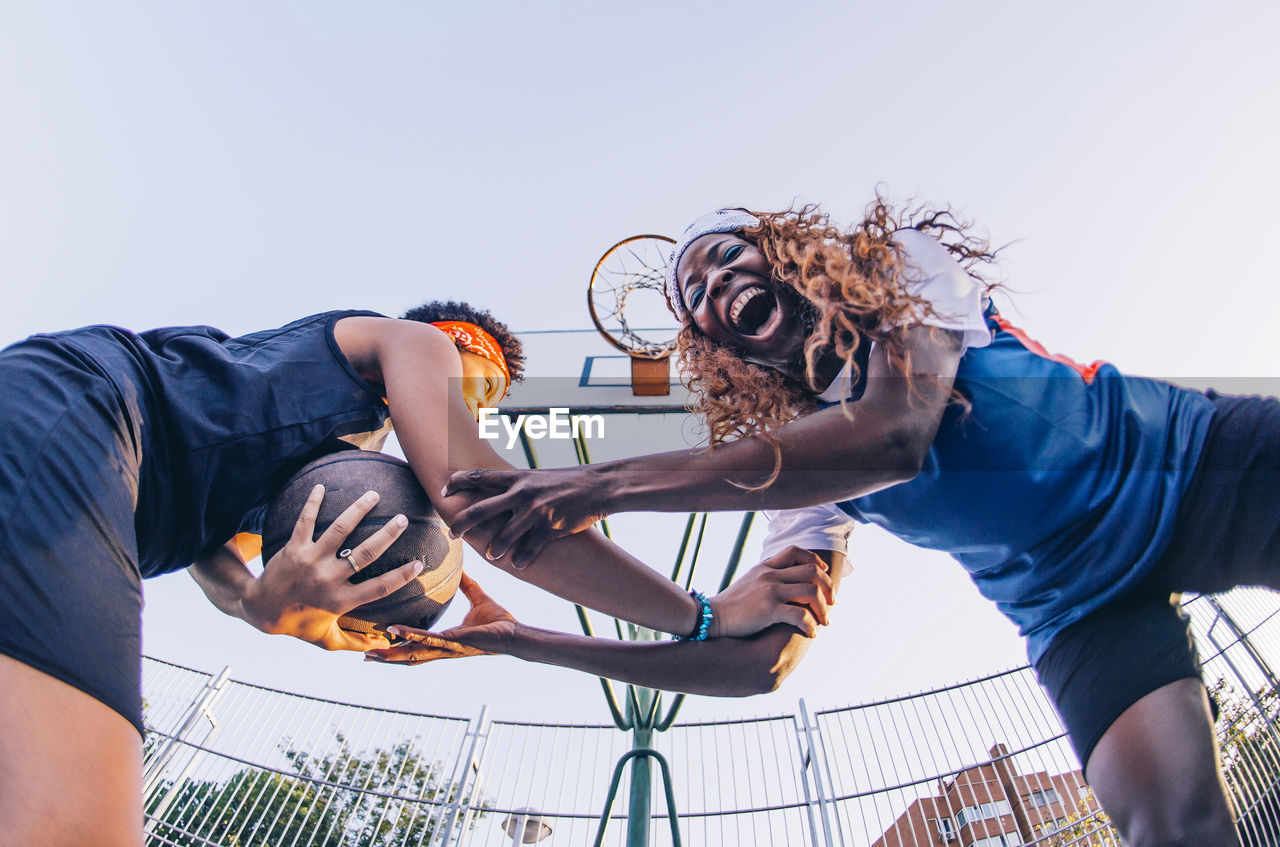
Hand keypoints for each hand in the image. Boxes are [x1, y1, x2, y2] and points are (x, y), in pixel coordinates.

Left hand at [240, 484, 424, 651]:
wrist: (260, 609)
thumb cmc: (298, 624)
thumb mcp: (326, 640)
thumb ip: (355, 643)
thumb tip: (382, 647)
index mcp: (340, 601)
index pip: (378, 588)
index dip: (401, 577)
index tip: (419, 564)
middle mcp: (327, 580)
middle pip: (364, 554)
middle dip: (386, 535)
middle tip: (403, 519)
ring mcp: (310, 561)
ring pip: (338, 531)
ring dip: (357, 510)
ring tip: (373, 495)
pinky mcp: (293, 548)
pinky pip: (305, 521)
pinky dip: (312, 503)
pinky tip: (322, 487)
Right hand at [364, 572, 517, 664]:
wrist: (515, 633)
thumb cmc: (499, 620)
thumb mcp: (477, 598)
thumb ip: (467, 585)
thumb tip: (461, 567)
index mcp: (444, 640)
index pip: (416, 645)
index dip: (398, 646)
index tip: (379, 643)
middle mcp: (442, 648)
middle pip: (409, 656)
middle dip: (388, 657)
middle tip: (365, 657)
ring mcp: (446, 647)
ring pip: (413, 653)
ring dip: (392, 654)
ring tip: (371, 655)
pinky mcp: (454, 642)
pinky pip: (429, 638)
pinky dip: (411, 635)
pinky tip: (396, 630)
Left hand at [444, 466, 611, 568]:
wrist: (599, 486)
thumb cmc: (569, 481)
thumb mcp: (538, 477)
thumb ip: (518, 485)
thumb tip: (498, 490)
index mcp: (517, 478)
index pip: (479, 476)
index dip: (458, 481)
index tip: (444, 488)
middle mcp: (522, 493)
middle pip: (481, 509)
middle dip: (463, 523)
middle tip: (452, 534)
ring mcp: (536, 511)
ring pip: (504, 535)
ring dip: (494, 549)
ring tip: (491, 555)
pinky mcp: (551, 527)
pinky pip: (529, 548)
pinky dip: (521, 559)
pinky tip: (518, 564)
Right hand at [711, 546, 834, 637]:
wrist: (712, 616)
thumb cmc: (732, 604)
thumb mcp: (750, 581)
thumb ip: (768, 577)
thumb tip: (789, 584)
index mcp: (766, 567)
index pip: (796, 551)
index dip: (815, 560)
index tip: (824, 573)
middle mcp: (770, 575)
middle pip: (812, 570)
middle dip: (828, 587)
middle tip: (832, 603)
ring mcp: (770, 591)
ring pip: (811, 591)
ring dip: (824, 609)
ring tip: (825, 622)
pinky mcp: (768, 609)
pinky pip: (800, 614)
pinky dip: (811, 625)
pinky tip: (811, 633)